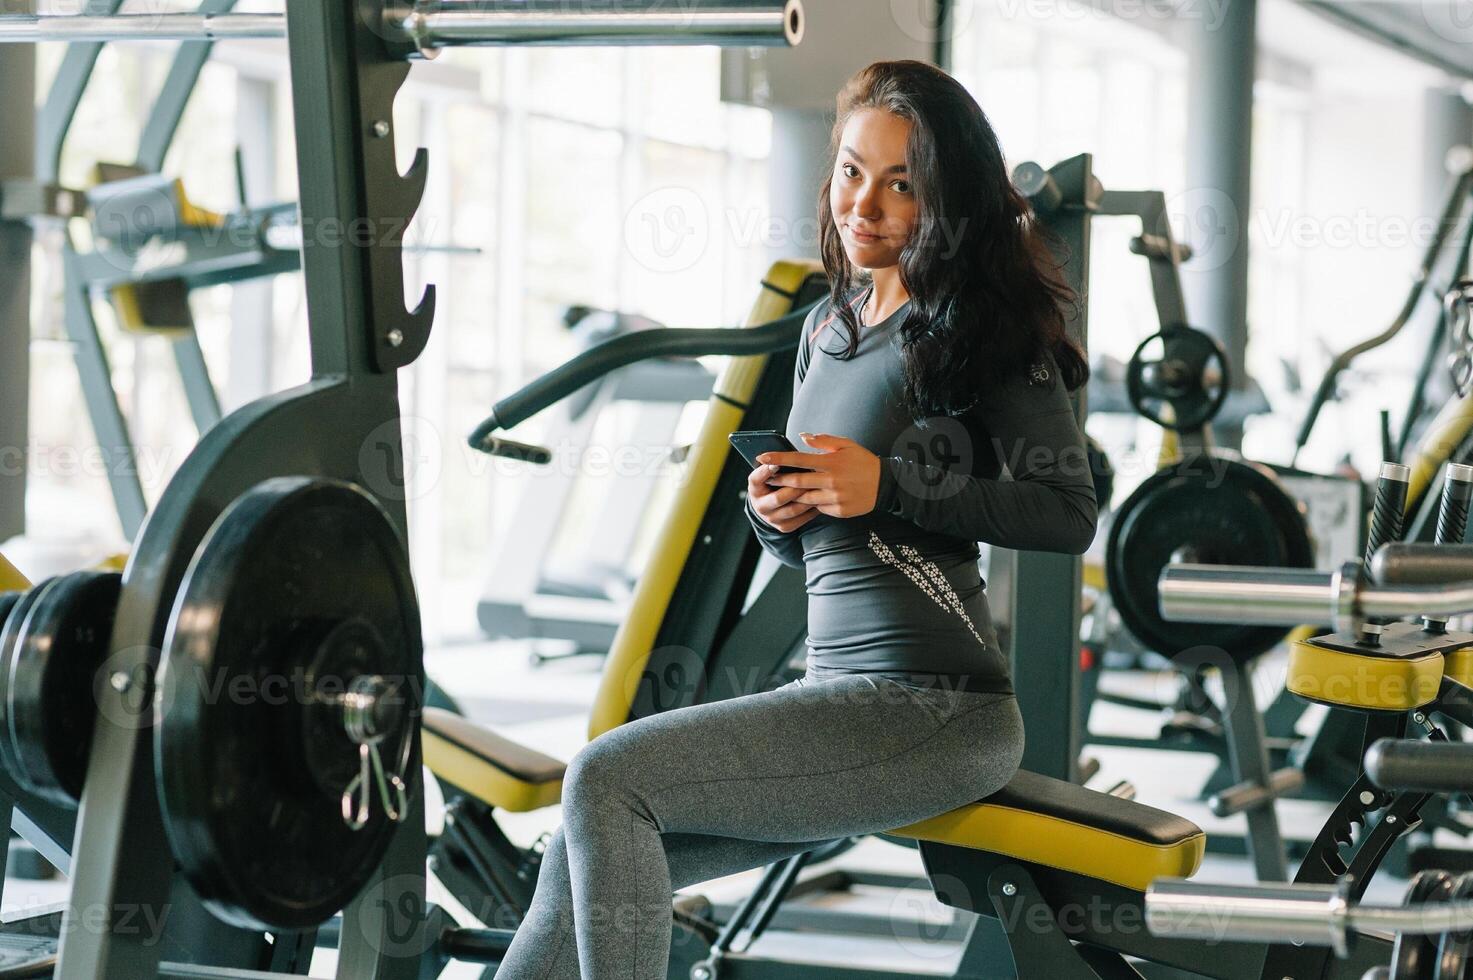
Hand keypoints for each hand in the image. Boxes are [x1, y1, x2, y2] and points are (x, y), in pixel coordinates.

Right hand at [747, 463, 819, 532]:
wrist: (771, 506)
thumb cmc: (773, 483)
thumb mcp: (767, 473)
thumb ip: (771, 465)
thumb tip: (779, 460)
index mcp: (754, 489)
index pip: (757, 479)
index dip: (766, 472)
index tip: (777, 463)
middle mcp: (760, 506)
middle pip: (779, 497)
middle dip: (796, 487)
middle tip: (811, 478)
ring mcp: (772, 519)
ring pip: (793, 510)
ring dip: (807, 499)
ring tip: (819, 489)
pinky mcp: (784, 527)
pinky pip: (801, 519)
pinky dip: (812, 510)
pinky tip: (821, 500)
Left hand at [758, 432, 880, 518]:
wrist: (885, 484)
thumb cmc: (863, 462)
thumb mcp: (846, 445)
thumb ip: (823, 441)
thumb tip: (802, 437)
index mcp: (831, 462)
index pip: (798, 459)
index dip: (778, 458)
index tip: (762, 456)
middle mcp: (831, 480)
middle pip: (796, 481)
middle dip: (779, 479)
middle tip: (768, 477)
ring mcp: (835, 497)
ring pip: (804, 498)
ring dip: (792, 494)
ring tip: (783, 489)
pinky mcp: (839, 510)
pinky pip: (818, 508)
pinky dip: (810, 503)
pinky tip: (806, 499)